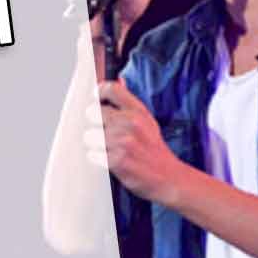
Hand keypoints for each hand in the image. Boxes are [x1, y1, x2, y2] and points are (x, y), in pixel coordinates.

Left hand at [86, 79, 182, 203]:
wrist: (167, 177)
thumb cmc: (154, 149)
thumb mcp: (146, 121)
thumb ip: (128, 102)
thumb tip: (118, 80)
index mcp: (138, 111)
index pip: (110, 89)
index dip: (98, 93)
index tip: (95, 100)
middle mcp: (130, 123)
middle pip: (93, 112)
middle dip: (95, 123)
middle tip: (105, 132)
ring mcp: (123, 142)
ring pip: (90, 135)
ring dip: (95, 143)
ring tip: (108, 148)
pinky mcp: (116, 161)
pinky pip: (92, 154)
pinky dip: (97, 158)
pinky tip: (109, 159)